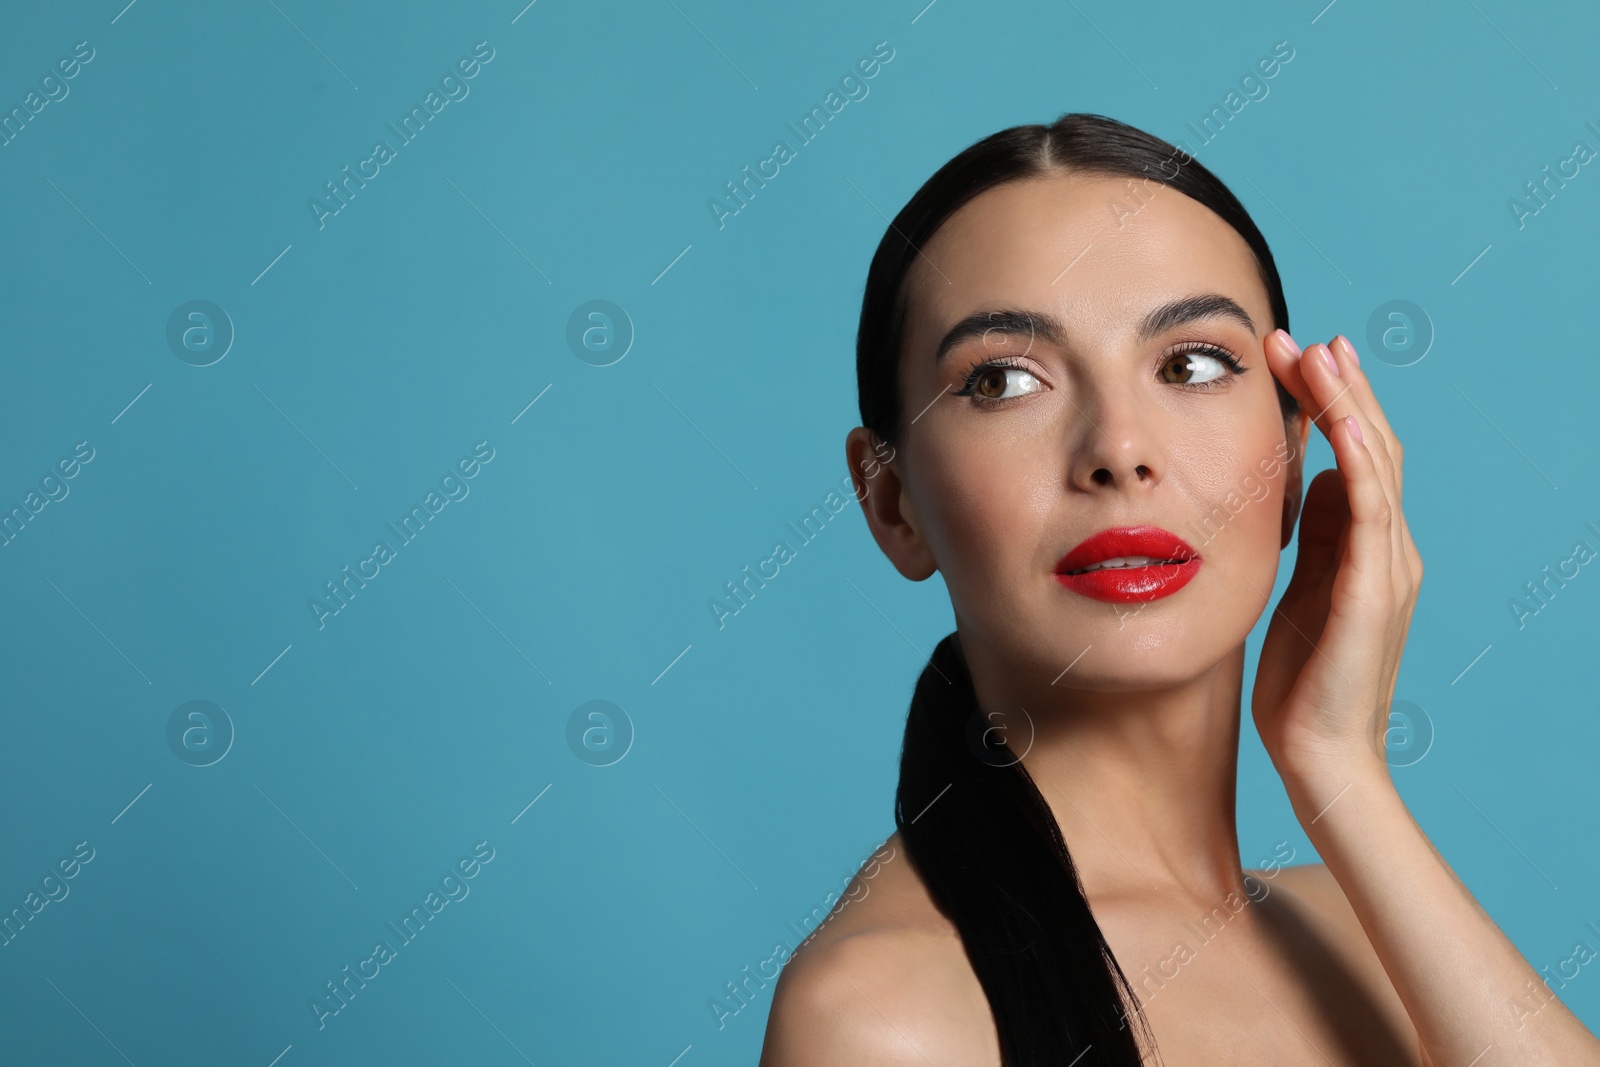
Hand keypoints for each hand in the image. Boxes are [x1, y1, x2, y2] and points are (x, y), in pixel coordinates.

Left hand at [1250, 332, 1423, 792]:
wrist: (1318, 753)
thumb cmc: (1302, 679)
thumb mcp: (1300, 587)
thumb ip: (1314, 535)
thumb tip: (1310, 476)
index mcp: (1367, 547)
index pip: (1355, 456)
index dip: (1329, 404)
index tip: (1292, 358)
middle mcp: (1388, 549)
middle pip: (1372, 447)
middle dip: (1335, 388)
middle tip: (1299, 337)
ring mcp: (1388, 568)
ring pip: (1376, 466)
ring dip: (1347, 406)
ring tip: (1319, 355)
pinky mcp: (1374, 592)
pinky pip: (1370, 514)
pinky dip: (1360, 462)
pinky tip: (1343, 423)